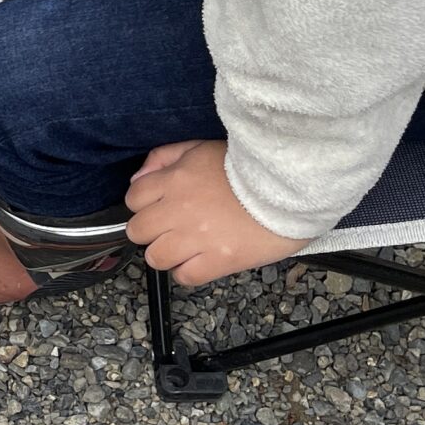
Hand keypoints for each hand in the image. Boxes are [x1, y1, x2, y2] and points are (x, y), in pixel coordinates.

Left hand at [125, 139, 306, 287]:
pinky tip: (202, 261)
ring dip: (167, 254)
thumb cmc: (251, 167)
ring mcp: (196, 237)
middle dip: (151, 231)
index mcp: (175, 180)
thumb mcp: (203, 147)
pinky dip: (188, 272)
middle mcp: (179, 210)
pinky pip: (184, 276)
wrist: (291, 187)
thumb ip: (166, 157)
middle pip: (138, 230)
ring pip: (155, 257)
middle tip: (171, 230)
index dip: (144, 205)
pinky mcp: (218, 260)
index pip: (133, 198)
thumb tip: (139, 179)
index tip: (159, 208)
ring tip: (185, 248)